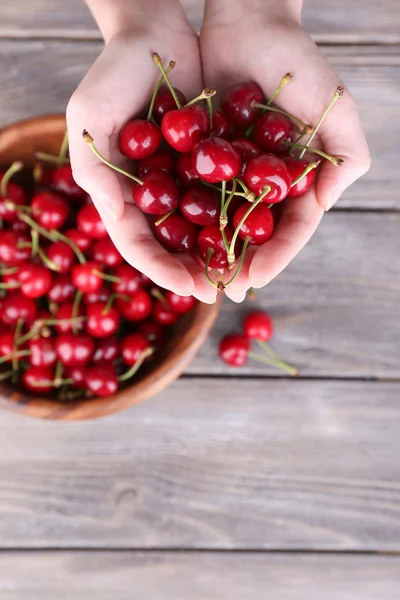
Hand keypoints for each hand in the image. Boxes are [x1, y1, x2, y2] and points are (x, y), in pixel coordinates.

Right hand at [67, 1, 217, 302]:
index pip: (138, 244)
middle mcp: (151, 195)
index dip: (162, 269)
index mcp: (120, 193)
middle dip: (195, 270)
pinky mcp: (209, 163)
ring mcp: (180, 181)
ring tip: (243, 273)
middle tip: (222, 290)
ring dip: (220, 252)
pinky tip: (257, 231)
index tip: (190, 287)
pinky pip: (224, 195)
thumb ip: (96, 171)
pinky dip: (237, 215)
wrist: (156, 32)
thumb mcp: (90, 117)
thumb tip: (115, 221)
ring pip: (201, 228)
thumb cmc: (112, 71)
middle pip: (172, 245)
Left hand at [200, 0, 370, 301]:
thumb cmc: (296, 60)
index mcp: (300, 179)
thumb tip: (325, 206)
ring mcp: (234, 173)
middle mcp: (267, 183)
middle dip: (239, 265)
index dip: (276, 258)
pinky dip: (184, 218)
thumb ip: (347, 157)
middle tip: (220, 291)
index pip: (292, 229)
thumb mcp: (334, 105)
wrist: (246, 22)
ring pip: (222, 223)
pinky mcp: (203, 158)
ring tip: (194, 277)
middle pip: (255, 235)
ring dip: (210, 252)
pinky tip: (170, 239)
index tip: (254, 281)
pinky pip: (193, 194)